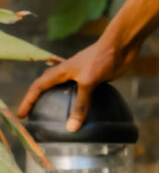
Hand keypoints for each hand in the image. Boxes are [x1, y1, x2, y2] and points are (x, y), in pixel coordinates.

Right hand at [17, 37, 137, 131]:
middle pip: (49, 84)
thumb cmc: (102, 58)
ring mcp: (84, 74)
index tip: (22, 115)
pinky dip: (79, 101)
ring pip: (66, 88)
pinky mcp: (96, 77)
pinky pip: (83, 92)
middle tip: (36, 114)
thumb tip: (71, 128)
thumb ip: (81, 103)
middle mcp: (70, 72)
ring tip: (57, 117)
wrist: (122, 44)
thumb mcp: (88, 81)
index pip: (39, 85)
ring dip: (60, 100)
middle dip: (40, 98)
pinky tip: (84, 111)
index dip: (29, 100)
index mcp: (63, 70)